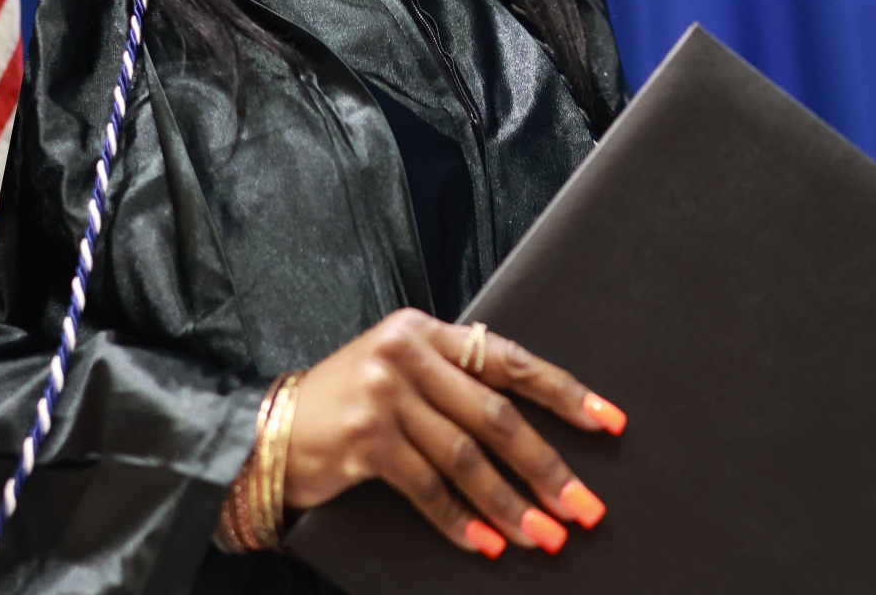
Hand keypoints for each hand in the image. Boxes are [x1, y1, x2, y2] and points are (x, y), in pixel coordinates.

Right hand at [273, 310, 621, 556]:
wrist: (266, 432)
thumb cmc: (343, 406)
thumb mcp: (397, 371)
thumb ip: (450, 379)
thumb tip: (527, 419)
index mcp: (425, 331)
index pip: (509, 360)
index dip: (564, 393)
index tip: (608, 423)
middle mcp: (405, 354)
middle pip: (495, 416)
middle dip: (546, 467)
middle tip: (584, 506)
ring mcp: (383, 395)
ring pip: (466, 458)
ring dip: (511, 504)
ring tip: (546, 536)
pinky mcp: (365, 438)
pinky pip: (427, 488)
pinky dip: (460, 520)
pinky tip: (487, 544)